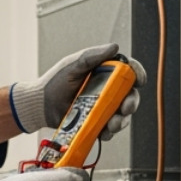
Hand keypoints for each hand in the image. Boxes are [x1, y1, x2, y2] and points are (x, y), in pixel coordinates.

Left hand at [9, 45, 147, 139]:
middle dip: (132, 103)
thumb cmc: (55, 81)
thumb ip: (92, 56)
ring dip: (122, 121)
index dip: (138, 74)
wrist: (40, 105)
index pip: (128, 71)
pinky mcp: (96, 123)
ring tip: (112, 124)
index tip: (140, 80)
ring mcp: (103, 108)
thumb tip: (114, 47)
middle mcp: (107, 90)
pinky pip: (108, 129)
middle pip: (130, 95)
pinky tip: (103, 132)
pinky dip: (108, 132)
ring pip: (122, 115)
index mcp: (105, 73)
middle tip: (126, 108)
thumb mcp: (73, 65)